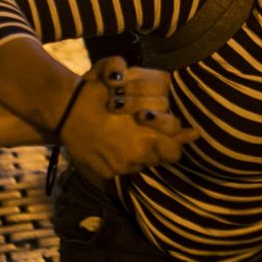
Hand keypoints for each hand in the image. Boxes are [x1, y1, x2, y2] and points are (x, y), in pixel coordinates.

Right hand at [61, 59, 197, 178]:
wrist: (65, 108)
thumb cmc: (100, 92)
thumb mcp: (133, 88)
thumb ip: (173, 118)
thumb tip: (196, 133)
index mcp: (148, 136)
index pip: (175, 151)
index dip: (175, 143)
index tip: (174, 136)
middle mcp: (138, 155)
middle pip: (160, 159)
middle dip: (158, 148)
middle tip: (148, 135)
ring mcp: (121, 167)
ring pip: (140, 164)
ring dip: (138, 153)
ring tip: (124, 136)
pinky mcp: (106, 173)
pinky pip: (120, 170)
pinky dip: (118, 159)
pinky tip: (110, 143)